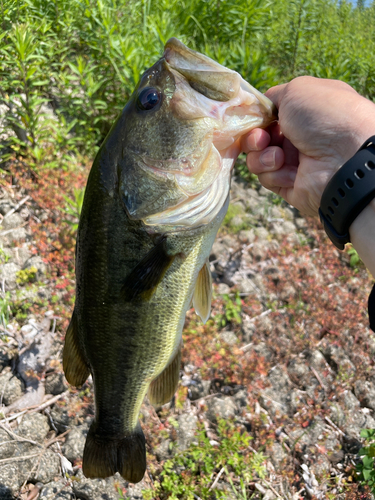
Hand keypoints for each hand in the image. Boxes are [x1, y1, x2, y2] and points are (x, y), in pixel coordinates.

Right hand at [242, 76, 374, 215]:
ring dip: (262, 157)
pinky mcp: (289, 186)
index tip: (252, 118)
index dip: (257, 117)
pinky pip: (267, 179)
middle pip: (259, 138)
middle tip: (261, 140)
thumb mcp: (297, 90)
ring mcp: (294, 162)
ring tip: (278, 157)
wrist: (345, 157)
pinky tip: (292, 173)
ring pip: (258, 159)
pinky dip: (275, 174)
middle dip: (254, 138)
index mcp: (304, 112)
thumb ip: (271, 97)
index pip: (270, 115)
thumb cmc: (323, 116)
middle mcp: (299, 136)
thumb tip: (258, 110)